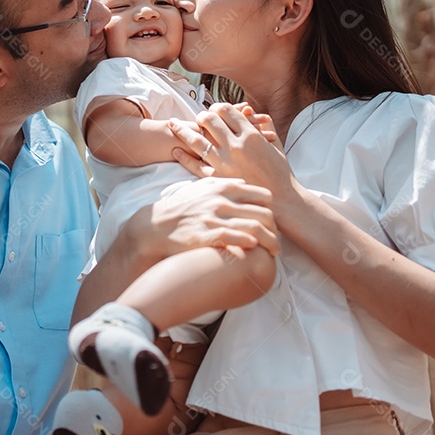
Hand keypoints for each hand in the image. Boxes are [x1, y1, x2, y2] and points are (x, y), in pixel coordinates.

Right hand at [126, 177, 279, 261]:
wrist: (155, 225)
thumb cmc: (181, 207)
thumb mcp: (201, 187)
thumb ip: (223, 183)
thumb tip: (243, 183)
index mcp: (224, 187)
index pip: (262, 195)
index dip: (273, 209)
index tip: (275, 221)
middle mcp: (222, 200)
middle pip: (264, 212)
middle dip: (276, 228)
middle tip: (279, 239)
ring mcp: (215, 217)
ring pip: (255, 227)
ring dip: (270, 241)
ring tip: (275, 250)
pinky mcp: (208, 234)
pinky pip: (237, 238)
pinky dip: (250, 243)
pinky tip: (256, 248)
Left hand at [169, 103, 297, 201]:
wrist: (282, 200)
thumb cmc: (280, 172)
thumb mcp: (276, 145)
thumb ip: (264, 125)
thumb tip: (250, 111)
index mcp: (251, 135)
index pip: (227, 111)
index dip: (219, 107)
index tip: (215, 109)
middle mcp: (235, 146)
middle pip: (210, 120)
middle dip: (202, 115)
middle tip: (198, 117)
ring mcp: (224, 162)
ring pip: (197, 140)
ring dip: (183, 130)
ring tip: (174, 125)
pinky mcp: (217, 179)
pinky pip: (195, 165)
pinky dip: (183, 157)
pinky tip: (175, 150)